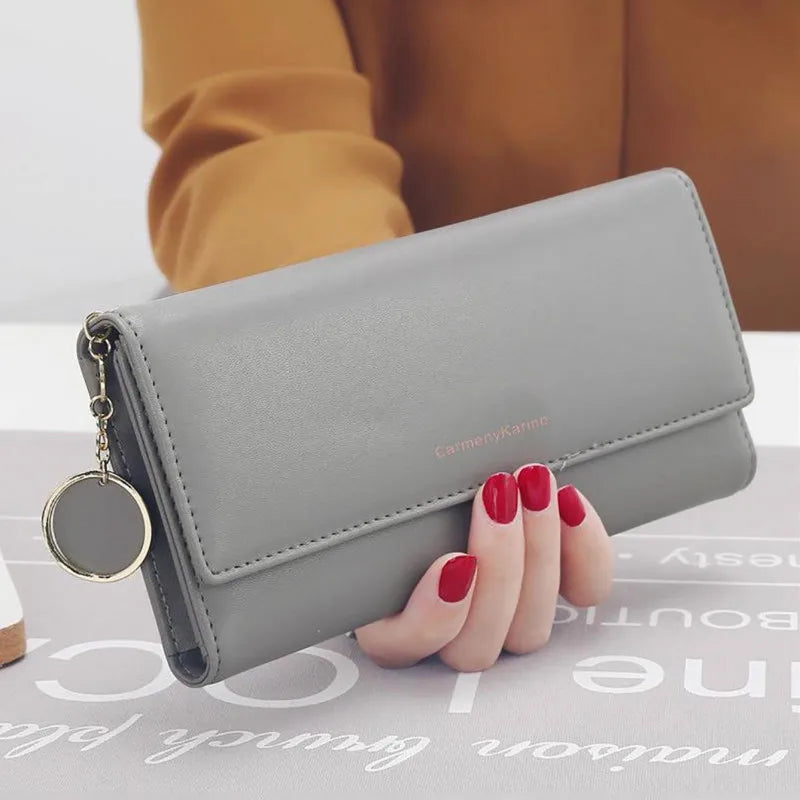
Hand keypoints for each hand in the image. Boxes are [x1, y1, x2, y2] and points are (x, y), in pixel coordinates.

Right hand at [354, 464, 612, 670]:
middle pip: (478, 643)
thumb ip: (375, 503)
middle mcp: (448, 633)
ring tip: (533, 483)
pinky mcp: (555, 589)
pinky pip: (583, 596)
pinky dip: (586, 555)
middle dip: (500, 565)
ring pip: (530, 629)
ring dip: (539, 552)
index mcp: (387, 615)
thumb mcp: (380, 491)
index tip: (453, 561)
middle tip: (498, 490)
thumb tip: (358, 465)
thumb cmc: (402, 479)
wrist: (449, 464)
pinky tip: (572, 504)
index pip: (403, 646)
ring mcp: (506, 619)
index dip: (434, 616)